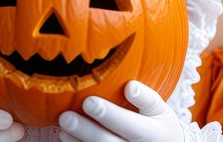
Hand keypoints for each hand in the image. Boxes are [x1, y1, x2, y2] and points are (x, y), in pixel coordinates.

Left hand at [58, 80, 183, 141]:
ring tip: (63, 126)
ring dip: (79, 141)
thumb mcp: (159, 109)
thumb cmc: (157, 122)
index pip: (131, 125)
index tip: (88, 102)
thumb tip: (130, 86)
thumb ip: (146, 98)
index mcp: (153, 133)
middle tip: (66, 117)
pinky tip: (65, 137)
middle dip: (86, 130)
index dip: (110, 115)